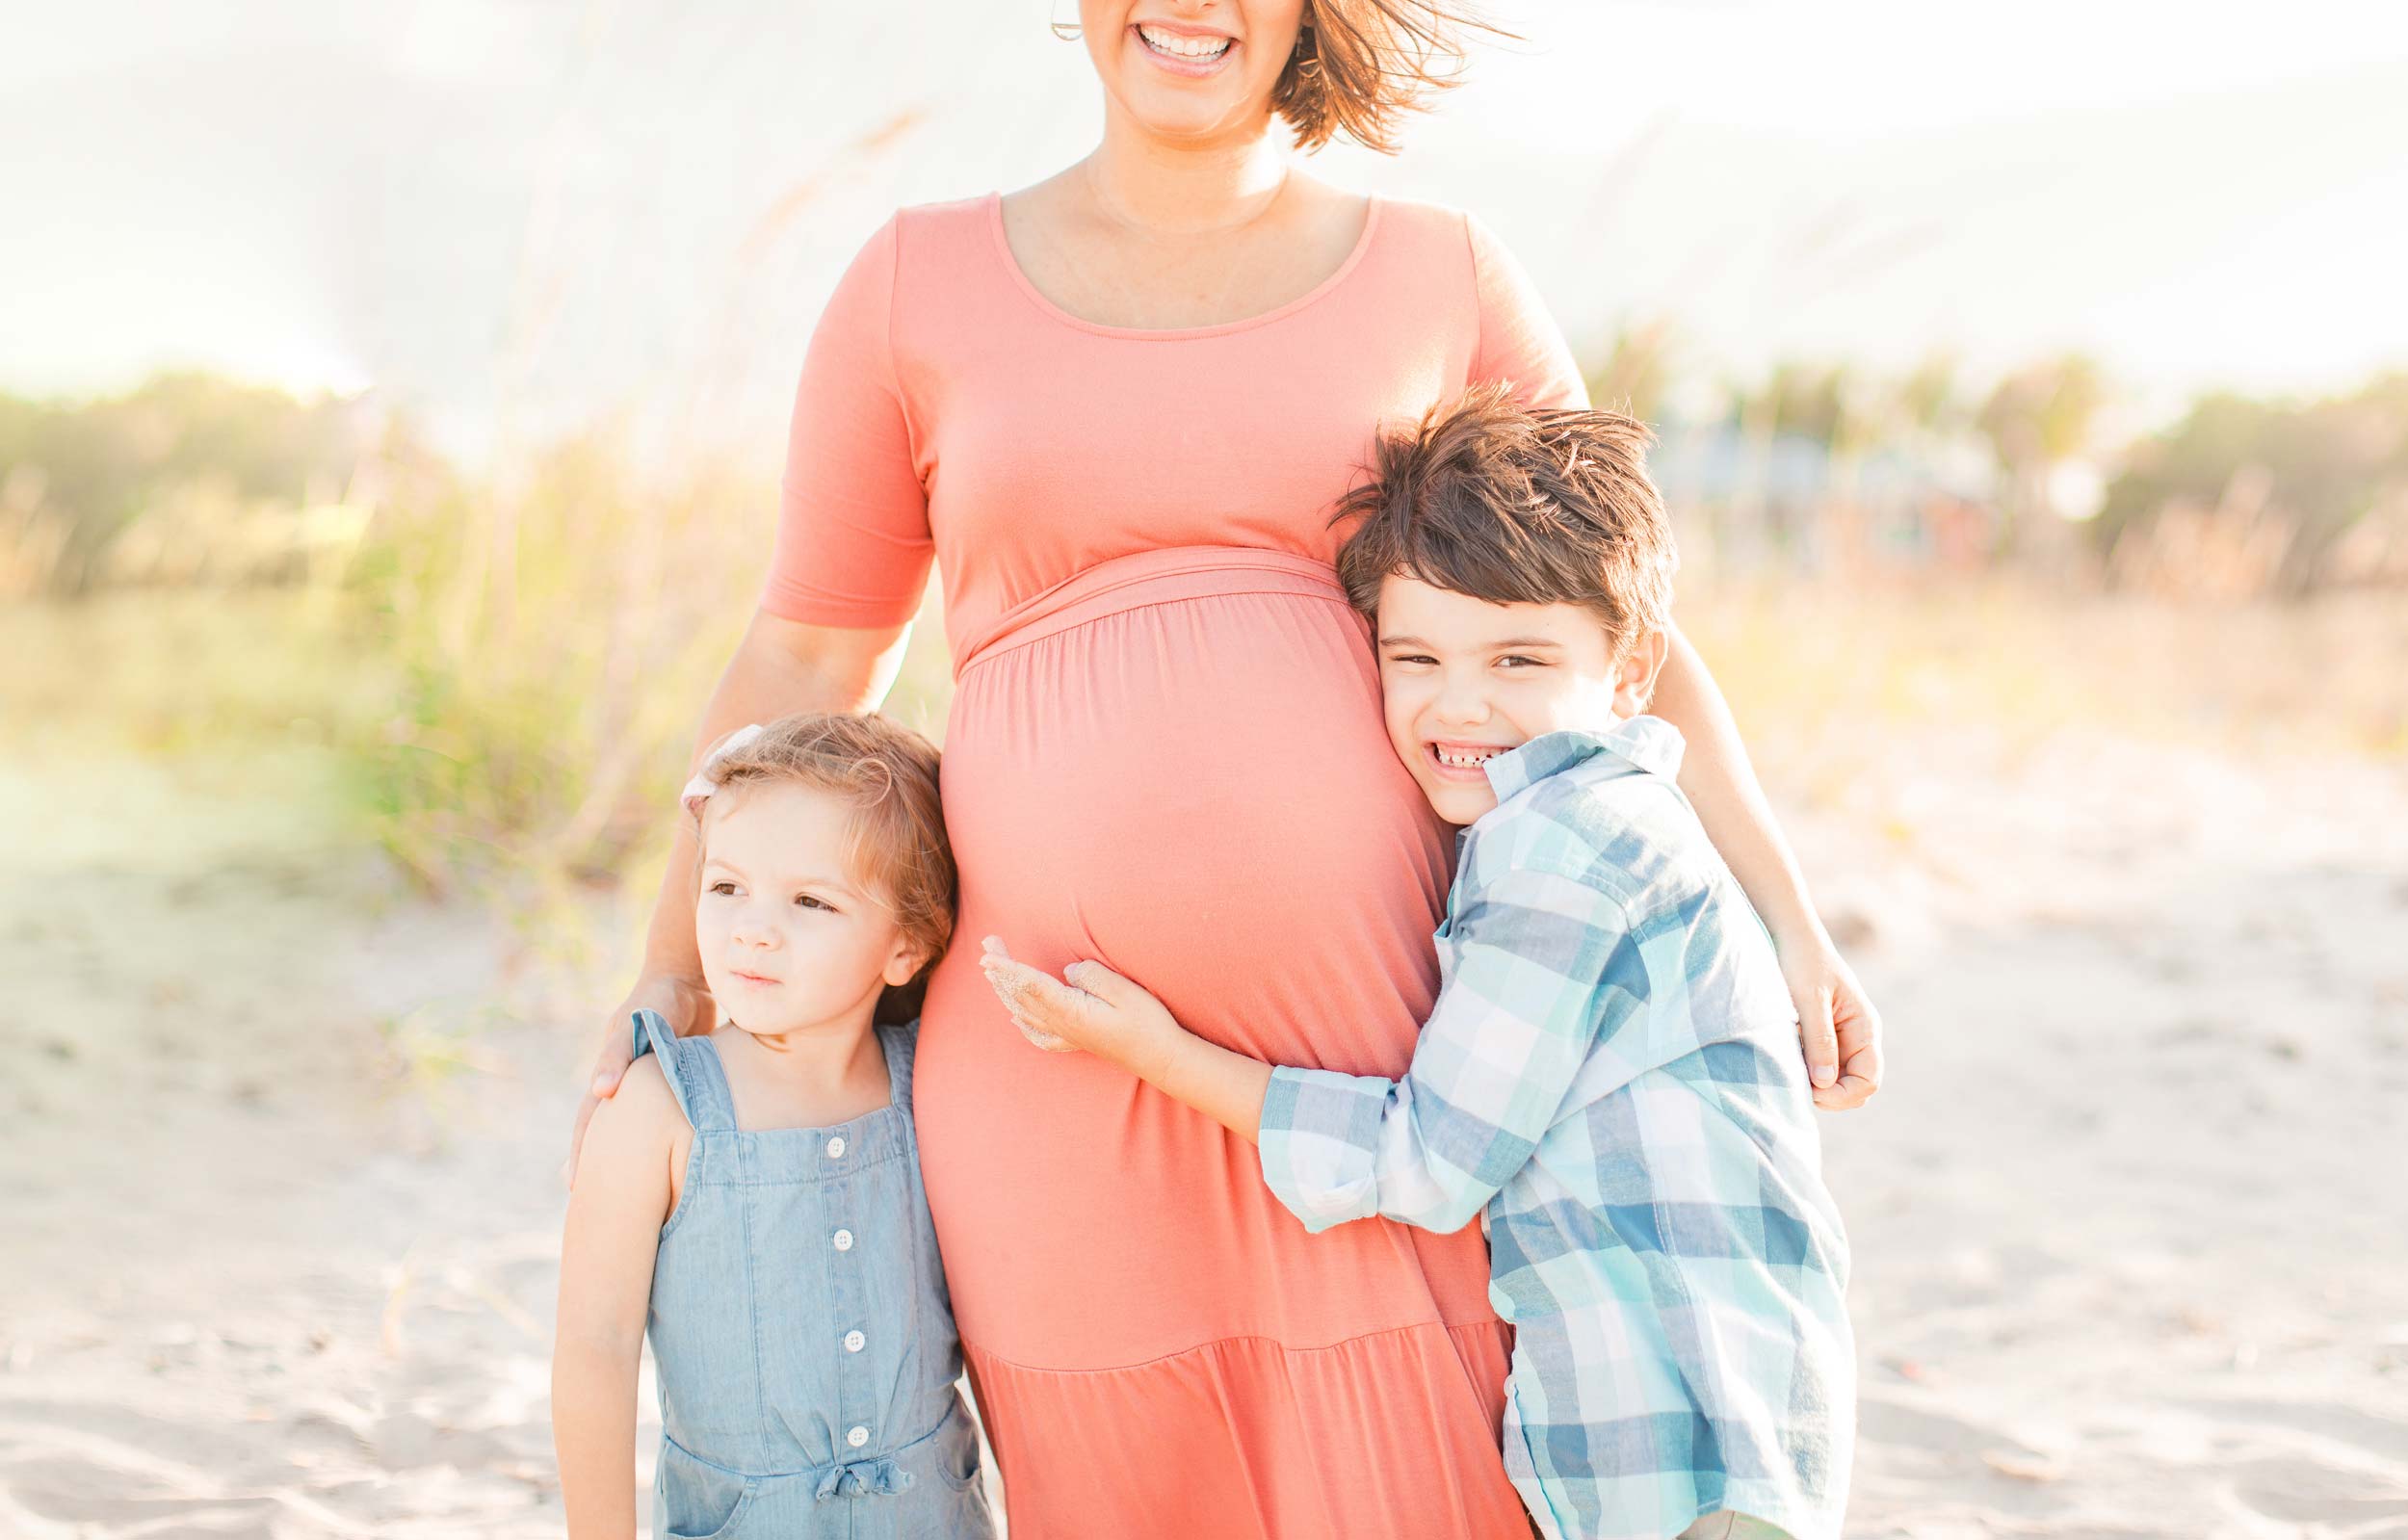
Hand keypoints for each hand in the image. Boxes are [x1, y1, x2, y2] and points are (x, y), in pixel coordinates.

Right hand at [565, 971, 713, 1188]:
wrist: (688, 975)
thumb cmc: (660, 996)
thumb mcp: (636, 1022)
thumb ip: (618, 1054)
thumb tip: (600, 1093)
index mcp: (611, 1074)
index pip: (589, 1122)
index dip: (583, 1154)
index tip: (576, 1189)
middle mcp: (625, 1081)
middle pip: (607, 1130)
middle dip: (601, 1162)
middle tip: (597, 1203)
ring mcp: (651, 1082)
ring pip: (637, 1127)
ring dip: (630, 1154)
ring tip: (635, 1192)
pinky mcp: (678, 1079)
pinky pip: (669, 1115)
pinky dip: (663, 1137)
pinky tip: (673, 1159)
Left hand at [978, 938, 1177, 1078]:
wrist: (1161, 1058)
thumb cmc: (1147, 1023)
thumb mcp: (1123, 991)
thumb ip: (1091, 975)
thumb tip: (1067, 971)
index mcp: (1070, 1011)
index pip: (1029, 985)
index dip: (1007, 968)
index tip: (986, 955)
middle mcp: (1062, 1026)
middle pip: (1021, 995)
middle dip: (1001, 971)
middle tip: (988, 945)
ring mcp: (1068, 1036)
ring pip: (1025, 1012)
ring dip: (1007, 990)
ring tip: (993, 970)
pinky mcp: (1076, 1041)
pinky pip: (1039, 1034)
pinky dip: (1023, 1022)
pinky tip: (1017, 1018)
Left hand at [1776, 929, 1884, 1110]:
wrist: (1790, 935)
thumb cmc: (1802, 961)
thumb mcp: (1809, 999)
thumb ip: (1820, 1039)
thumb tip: (1824, 1083)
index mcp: (1865, 1028)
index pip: (1869, 1080)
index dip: (1843, 1094)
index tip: (1812, 1089)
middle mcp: (1856, 1038)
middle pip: (1854, 1087)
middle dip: (1830, 1095)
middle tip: (1796, 1084)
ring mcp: (1839, 1040)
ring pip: (1834, 1082)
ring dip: (1815, 1085)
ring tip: (1788, 1070)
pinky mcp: (1818, 1039)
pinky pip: (1817, 1068)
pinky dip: (1804, 1073)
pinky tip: (1785, 1061)